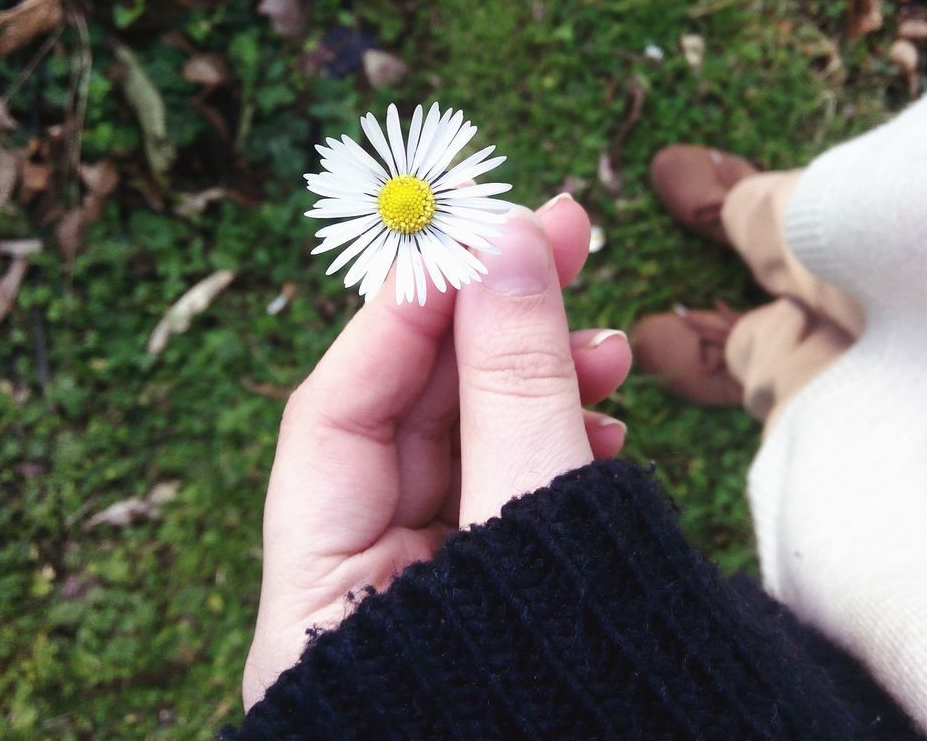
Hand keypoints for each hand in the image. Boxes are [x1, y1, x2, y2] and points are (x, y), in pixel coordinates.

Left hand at [242, 195, 632, 709]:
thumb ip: (516, 385)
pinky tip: (606, 422)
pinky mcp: (493, 601)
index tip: (483, 233)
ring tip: (608, 349)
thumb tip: (503, 243)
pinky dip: (555, 446)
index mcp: (317, 607)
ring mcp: (430, 601)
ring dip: (532, 382)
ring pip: (465, 452)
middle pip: (404, 423)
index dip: (410, 312)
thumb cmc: (560, 703)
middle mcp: (358, 601)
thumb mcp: (536, 526)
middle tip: (559, 237)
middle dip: (484, 327)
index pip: (337, 414)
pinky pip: (509, 498)